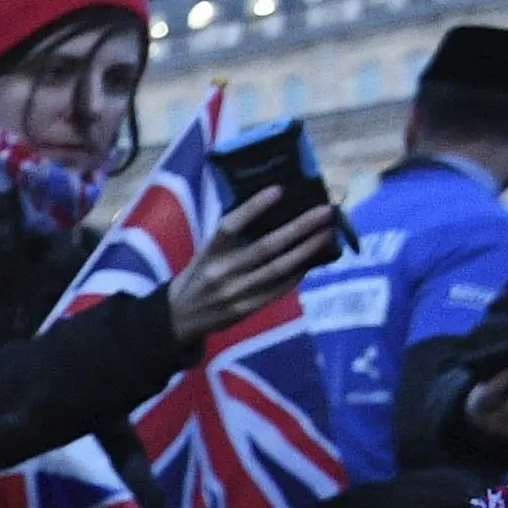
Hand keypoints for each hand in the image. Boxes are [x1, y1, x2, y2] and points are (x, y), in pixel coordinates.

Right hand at [167, 195, 345, 338]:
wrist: (180, 317)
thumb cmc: (200, 275)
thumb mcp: (206, 253)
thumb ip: (231, 239)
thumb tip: (273, 214)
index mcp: (209, 253)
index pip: (230, 226)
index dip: (253, 208)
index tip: (278, 190)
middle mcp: (221, 273)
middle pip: (265, 248)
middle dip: (299, 228)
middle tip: (325, 212)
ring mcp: (234, 293)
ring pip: (278, 269)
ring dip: (306, 251)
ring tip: (328, 234)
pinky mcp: (245, 309)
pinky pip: (278, 289)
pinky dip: (297, 274)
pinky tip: (312, 261)